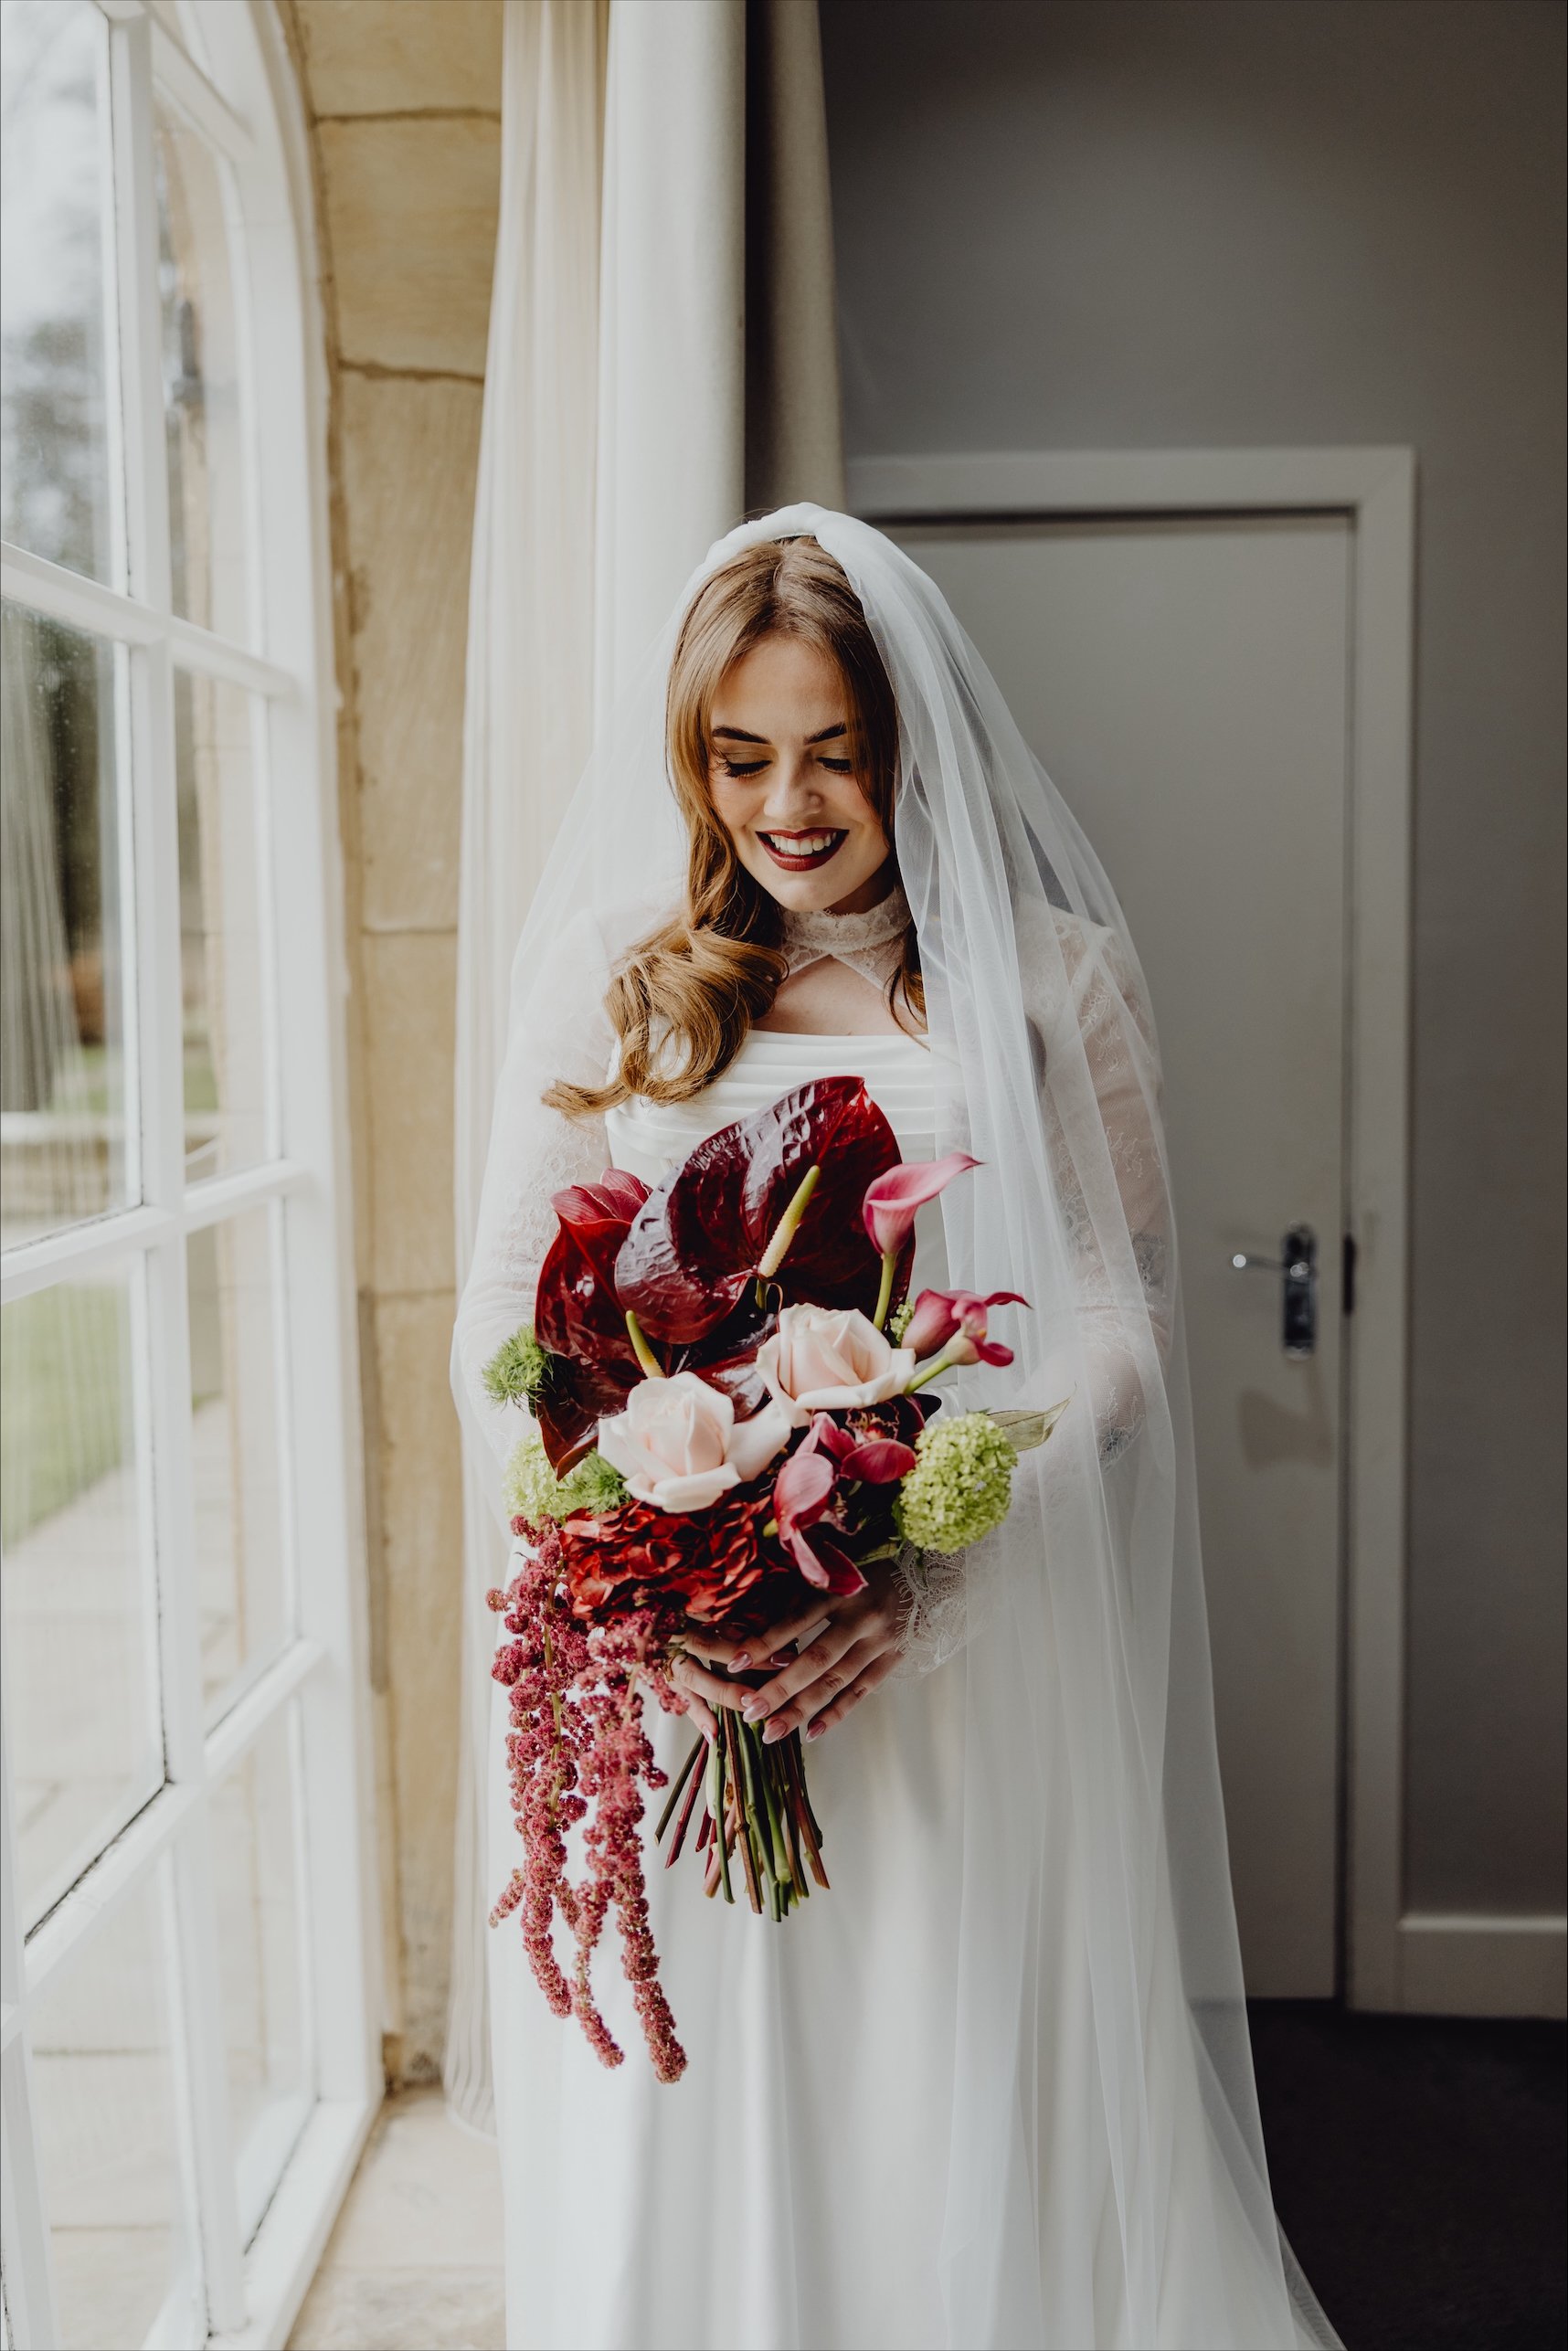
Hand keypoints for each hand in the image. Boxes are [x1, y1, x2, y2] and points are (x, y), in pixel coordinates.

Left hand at [669, 1563, 904, 1743]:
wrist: (928, 1567)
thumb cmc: (869, 1561)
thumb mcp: (837, 1565)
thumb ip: (800, 1587)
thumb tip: (751, 1613)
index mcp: (843, 1589)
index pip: (798, 1618)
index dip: (767, 1640)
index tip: (736, 1662)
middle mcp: (863, 1618)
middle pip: (816, 1660)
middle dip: (780, 1689)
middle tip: (749, 1712)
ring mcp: (881, 1642)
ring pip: (837, 1682)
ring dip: (802, 1710)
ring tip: (771, 1733)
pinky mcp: (893, 1658)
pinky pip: (862, 1691)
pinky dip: (836, 1713)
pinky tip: (810, 1733)